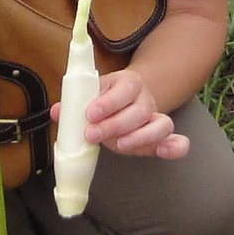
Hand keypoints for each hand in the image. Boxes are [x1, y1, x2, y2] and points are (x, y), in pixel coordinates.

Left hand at [54, 67, 189, 159]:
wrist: (128, 99)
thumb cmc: (104, 100)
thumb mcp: (90, 94)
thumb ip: (74, 104)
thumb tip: (56, 112)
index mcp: (128, 82)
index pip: (123, 89)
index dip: (108, 102)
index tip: (90, 114)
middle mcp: (145, 99)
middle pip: (139, 111)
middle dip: (115, 125)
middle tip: (92, 134)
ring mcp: (156, 117)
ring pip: (160, 124)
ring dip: (140, 137)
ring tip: (119, 146)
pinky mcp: (161, 137)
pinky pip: (177, 141)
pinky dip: (175, 147)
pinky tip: (165, 152)